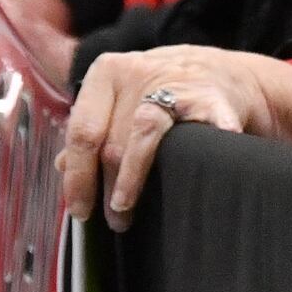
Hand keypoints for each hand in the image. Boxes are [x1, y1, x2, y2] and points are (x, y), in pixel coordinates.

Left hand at [60, 46, 291, 226]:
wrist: (230, 75)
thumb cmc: (166, 92)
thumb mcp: (124, 98)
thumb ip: (94, 126)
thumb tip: (62, 166)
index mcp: (107, 72)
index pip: (81, 130)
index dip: (77, 176)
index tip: (80, 210)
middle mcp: (138, 72)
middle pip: (110, 141)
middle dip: (105, 187)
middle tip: (111, 219)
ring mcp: (176, 83)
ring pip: (142, 134)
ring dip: (131, 179)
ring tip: (126, 210)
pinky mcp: (211, 99)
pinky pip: (192, 136)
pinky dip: (187, 161)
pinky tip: (182, 185)